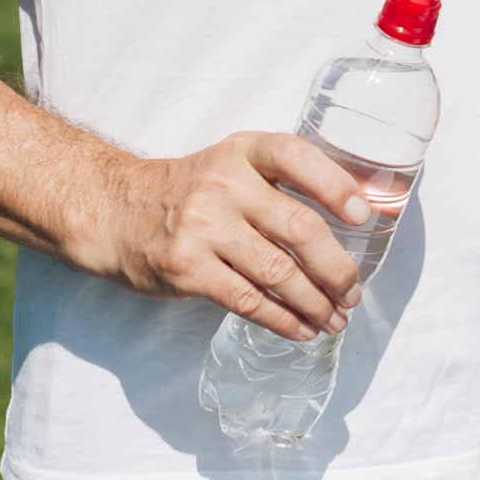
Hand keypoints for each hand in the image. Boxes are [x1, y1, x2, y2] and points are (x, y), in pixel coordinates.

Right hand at [86, 132, 370, 341]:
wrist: (114, 212)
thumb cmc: (190, 191)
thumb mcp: (233, 164)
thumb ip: (282, 180)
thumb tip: (357, 212)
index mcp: (242, 152)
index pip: (297, 158)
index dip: (336, 186)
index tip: (364, 217)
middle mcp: (224, 185)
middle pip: (299, 228)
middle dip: (336, 267)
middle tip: (353, 291)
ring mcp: (202, 228)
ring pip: (278, 272)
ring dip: (316, 302)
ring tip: (336, 317)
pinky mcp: (187, 270)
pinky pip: (248, 301)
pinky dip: (283, 320)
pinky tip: (302, 328)